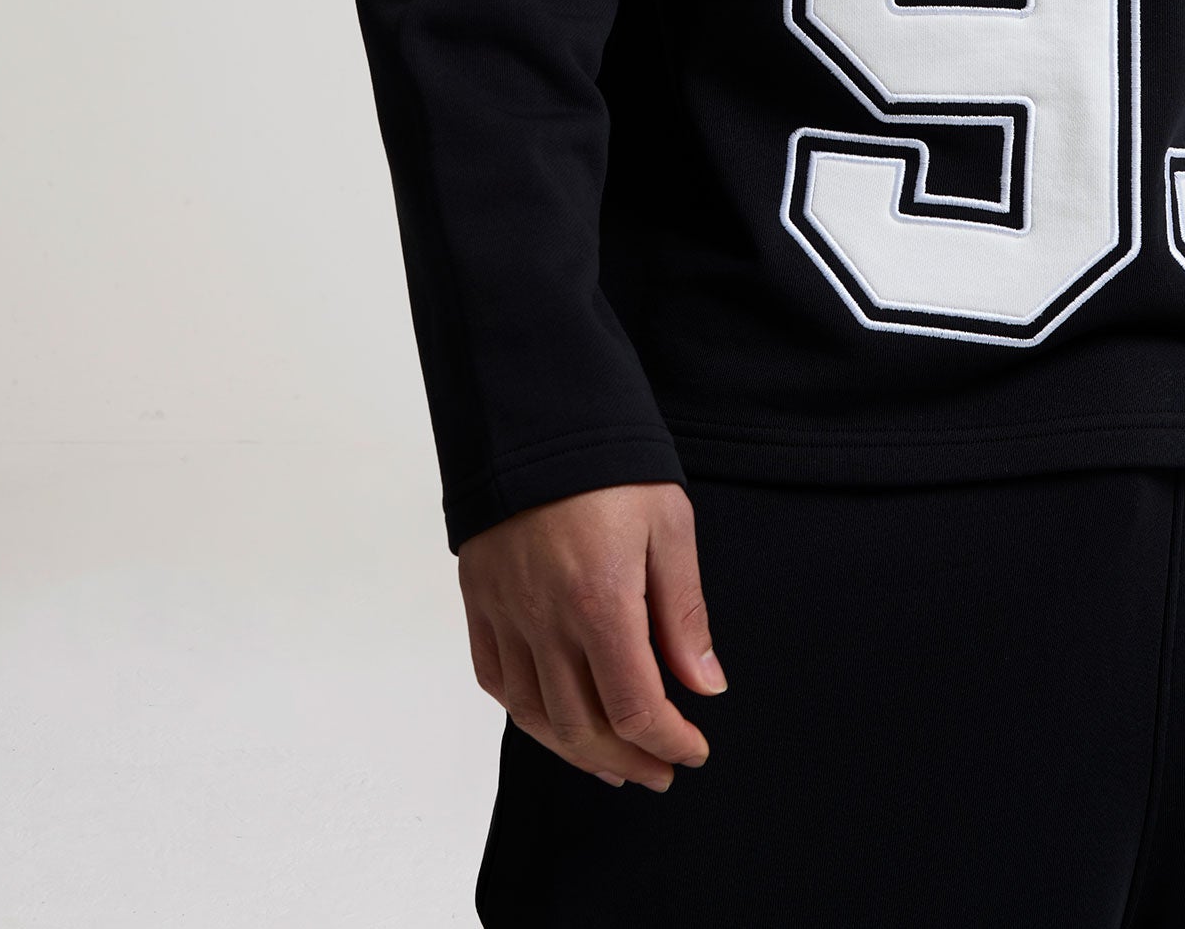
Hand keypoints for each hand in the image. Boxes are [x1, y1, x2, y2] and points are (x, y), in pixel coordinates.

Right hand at [458, 481, 725, 791]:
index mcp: (600, 603)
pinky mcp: (479, 599)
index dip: (669, 742)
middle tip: (661, 772)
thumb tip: (705, 686)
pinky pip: (494, 679)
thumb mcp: (669, 526)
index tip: (694, 749)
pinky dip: (525, 714)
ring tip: (613, 764)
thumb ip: (684, 613)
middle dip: (629, 762)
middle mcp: (545, 620)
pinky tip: (553, 722)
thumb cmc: (611, 465)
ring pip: (535, 716)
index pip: (635, 709)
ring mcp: (505, 612)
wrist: (535, 412)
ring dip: (578, 753)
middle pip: (583, 728)